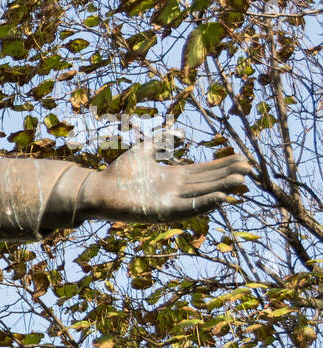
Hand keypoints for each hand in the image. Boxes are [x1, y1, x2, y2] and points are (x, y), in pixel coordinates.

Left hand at [79, 128, 252, 222]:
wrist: (98, 188)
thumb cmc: (119, 172)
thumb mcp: (145, 150)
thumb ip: (163, 140)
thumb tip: (181, 134)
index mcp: (174, 177)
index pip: (204, 172)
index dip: (223, 166)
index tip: (243, 160)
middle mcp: (176, 191)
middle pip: (208, 183)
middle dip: (228, 176)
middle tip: (250, 170)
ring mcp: (170, 203)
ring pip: (202, 196)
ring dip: (222, 189)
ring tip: (241, 182)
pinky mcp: (162, 213)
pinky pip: (188, 209)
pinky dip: (204, 203)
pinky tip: (220, 197)